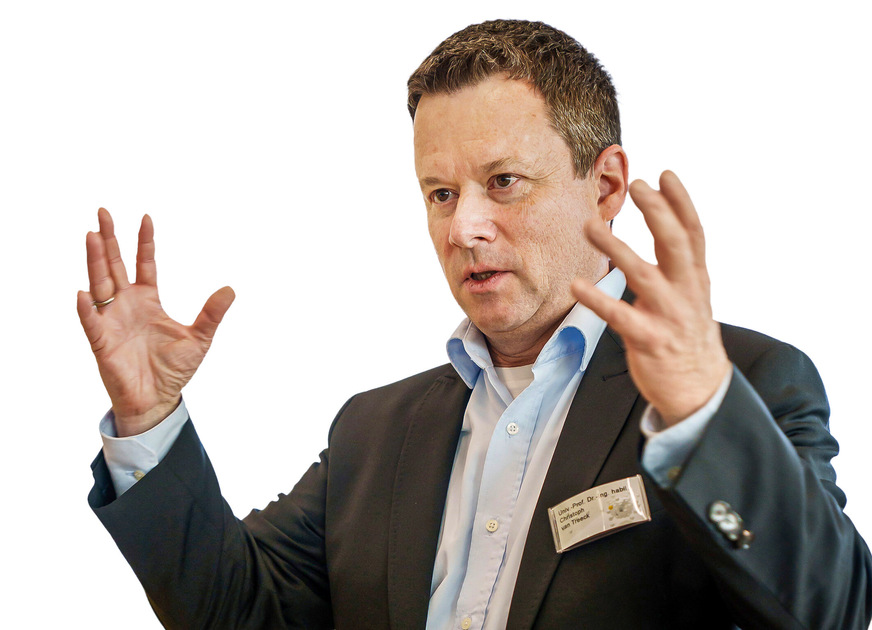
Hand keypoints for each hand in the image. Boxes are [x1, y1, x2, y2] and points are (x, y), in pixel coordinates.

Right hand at [76, 208, 234, 435]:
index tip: (146, 217)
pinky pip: (91, 323)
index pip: (144, 264)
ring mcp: (111, 321)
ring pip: (99, 284)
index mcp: (148, 300)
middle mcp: (126, 305)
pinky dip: (85, 309)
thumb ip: (212, 313)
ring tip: (92, 235)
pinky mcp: (102, 343)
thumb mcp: (200, 338)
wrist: (158, 400)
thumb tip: (231, 289)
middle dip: (109, 240)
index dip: (144, 242)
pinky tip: (82, 293)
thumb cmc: (173, 370)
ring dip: (95, 261)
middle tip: (103, 212)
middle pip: (114, 265)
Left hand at [572, 171, 730, 425]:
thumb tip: (665, 221)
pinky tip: (576, 285)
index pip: (693, 233)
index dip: (681, 202)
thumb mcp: (691, 295)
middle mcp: (687, 293)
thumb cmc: (686, 335)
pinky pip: (620, 317)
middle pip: (675, 244)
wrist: (700, 390)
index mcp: (695, 279)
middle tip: (637, 186)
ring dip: (617, 249)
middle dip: (657, 213)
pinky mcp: (649, 341)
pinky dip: (597, 300)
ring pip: (644, 276)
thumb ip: (678, 262)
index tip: (665, 174)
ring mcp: (669, 316)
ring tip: (591, 226)